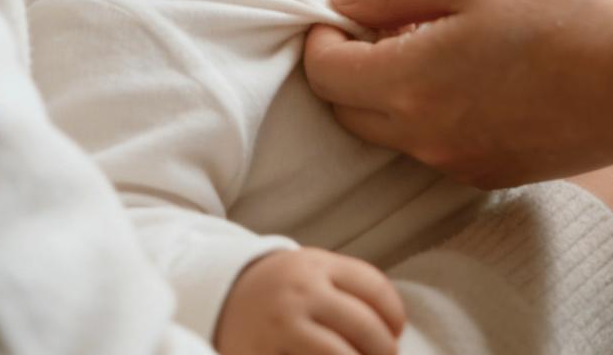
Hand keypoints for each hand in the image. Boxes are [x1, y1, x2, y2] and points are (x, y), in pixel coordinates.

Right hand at [216, 248, 405, 354]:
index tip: (396, 331)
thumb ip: (350, 287)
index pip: (375, 289)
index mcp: (315, 266)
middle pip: (366, 327)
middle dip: (385, 351)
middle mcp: (299, 294)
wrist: (216, 293)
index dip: (396, 316)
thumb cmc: (279, 288)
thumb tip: (394, 328)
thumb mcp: (311, 270)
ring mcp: (280, 328)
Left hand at [303, 0, 612, 187]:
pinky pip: (434, 145)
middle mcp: (422, 136)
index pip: (324, 74)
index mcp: (408, 83)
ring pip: (391, 132)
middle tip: (383, 24)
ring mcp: (458, 162)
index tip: (341, 11)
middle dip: (347, 68)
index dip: (320, 38)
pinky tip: (472, 74)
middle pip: (347, 111)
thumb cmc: (565, 16)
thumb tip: (342, 0)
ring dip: (390, 91)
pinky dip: (430, 112)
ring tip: (434, 42)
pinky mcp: (492, 173)